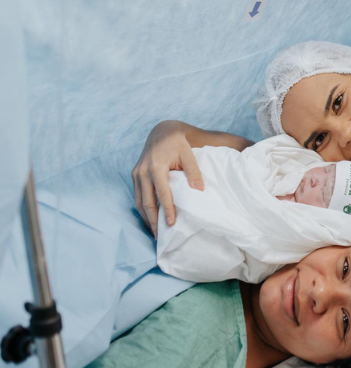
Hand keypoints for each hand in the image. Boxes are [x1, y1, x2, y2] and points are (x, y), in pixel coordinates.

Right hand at [131, 121, 203, 237]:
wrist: (161, 131)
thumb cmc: (178, 143)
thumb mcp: (188, 154)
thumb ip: (193, 171)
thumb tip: (199, 190)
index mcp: (156, 166)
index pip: (162, 193)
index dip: (167, 209)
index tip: (171, 223)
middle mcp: (143, 171)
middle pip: (146, 201)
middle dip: (153, 220)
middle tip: (160, 236)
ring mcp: (136, 173)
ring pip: (138, 201)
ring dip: (146, 218)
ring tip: (154, 232)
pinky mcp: (135, 175)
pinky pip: (136, 196)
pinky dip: (142, 209)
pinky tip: (149, 219)